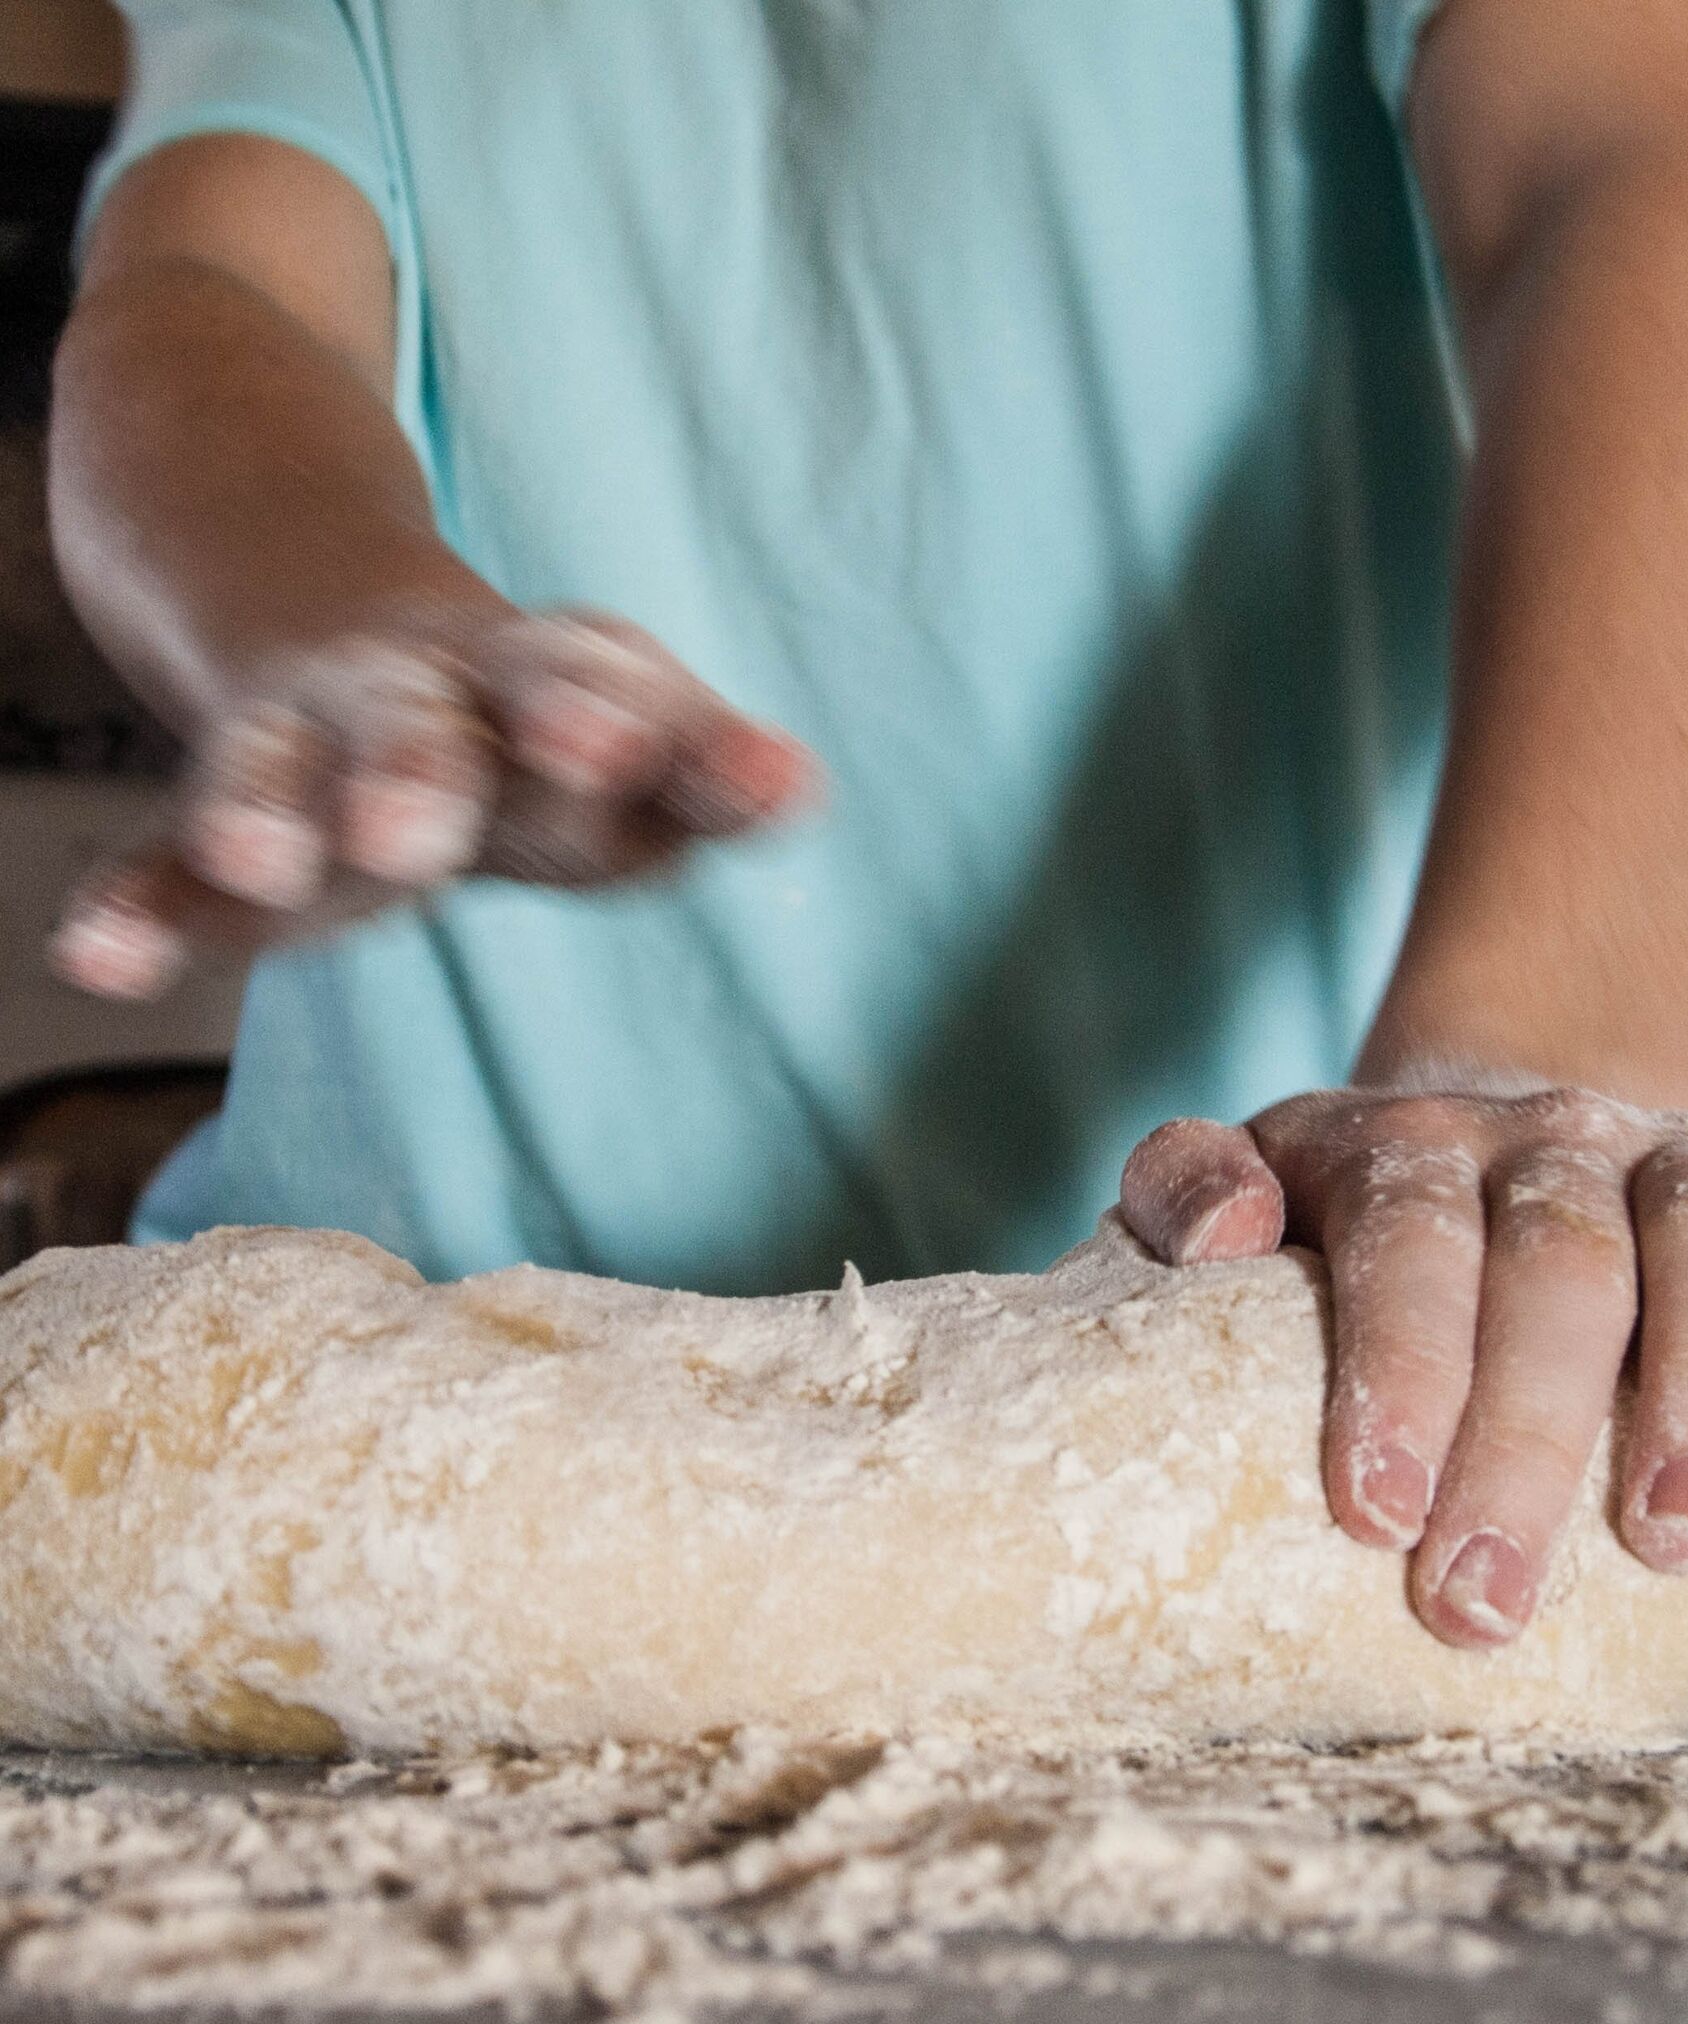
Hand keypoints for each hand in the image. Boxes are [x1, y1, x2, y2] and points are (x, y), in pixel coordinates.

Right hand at [49, 607, 818, 999]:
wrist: (334, 609)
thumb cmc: (525, 728)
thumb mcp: (622, 746)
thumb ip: (706, 779)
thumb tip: (801, 789)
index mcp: (550, 696)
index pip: (627, 713)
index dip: (687, 752)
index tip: (761, 785)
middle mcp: (426, 703)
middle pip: (433, 725)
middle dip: (433, 765)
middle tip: (434, 818)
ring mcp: (311, 741)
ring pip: (289, 767)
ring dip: (280, 810)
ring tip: (259, 859)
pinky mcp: (229, 796)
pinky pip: (168, 849)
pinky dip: (136, 903)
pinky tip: (96, 963)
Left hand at [1121, 1082, 1687, 1648]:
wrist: (1486, 1119)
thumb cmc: (1349, 1206)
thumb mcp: (1247, 1176)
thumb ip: (1187, 1186)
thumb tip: (1221, 1234)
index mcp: (1401, 1148)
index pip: (1403, 1241)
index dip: (1396, 1367)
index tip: (1373, 1512)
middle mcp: (1542, 1140)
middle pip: (1552, 1267)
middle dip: (1525, 1437)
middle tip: (1485, 1601)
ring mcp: (1666, 1156)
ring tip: (1679, 1539)